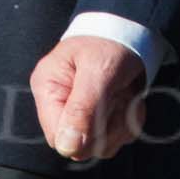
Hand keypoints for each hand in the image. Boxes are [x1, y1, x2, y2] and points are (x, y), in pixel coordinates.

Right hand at [30, 35, 147, 162]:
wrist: (132, 31)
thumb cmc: (110, 43)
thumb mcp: (98, 71)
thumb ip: (83, 109)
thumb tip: (66, 147)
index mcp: (48, 87)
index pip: (58, 136)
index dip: (85, 133)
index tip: (106, 108)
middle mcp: (59, 103)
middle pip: (81, 146)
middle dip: (108, 126)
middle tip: (119, 96)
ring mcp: (79, 113)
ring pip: (102, 145)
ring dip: (122, 122)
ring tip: (124, 93)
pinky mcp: (97, 118)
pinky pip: (115, 138)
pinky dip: (129, 121)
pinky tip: (128, 98)